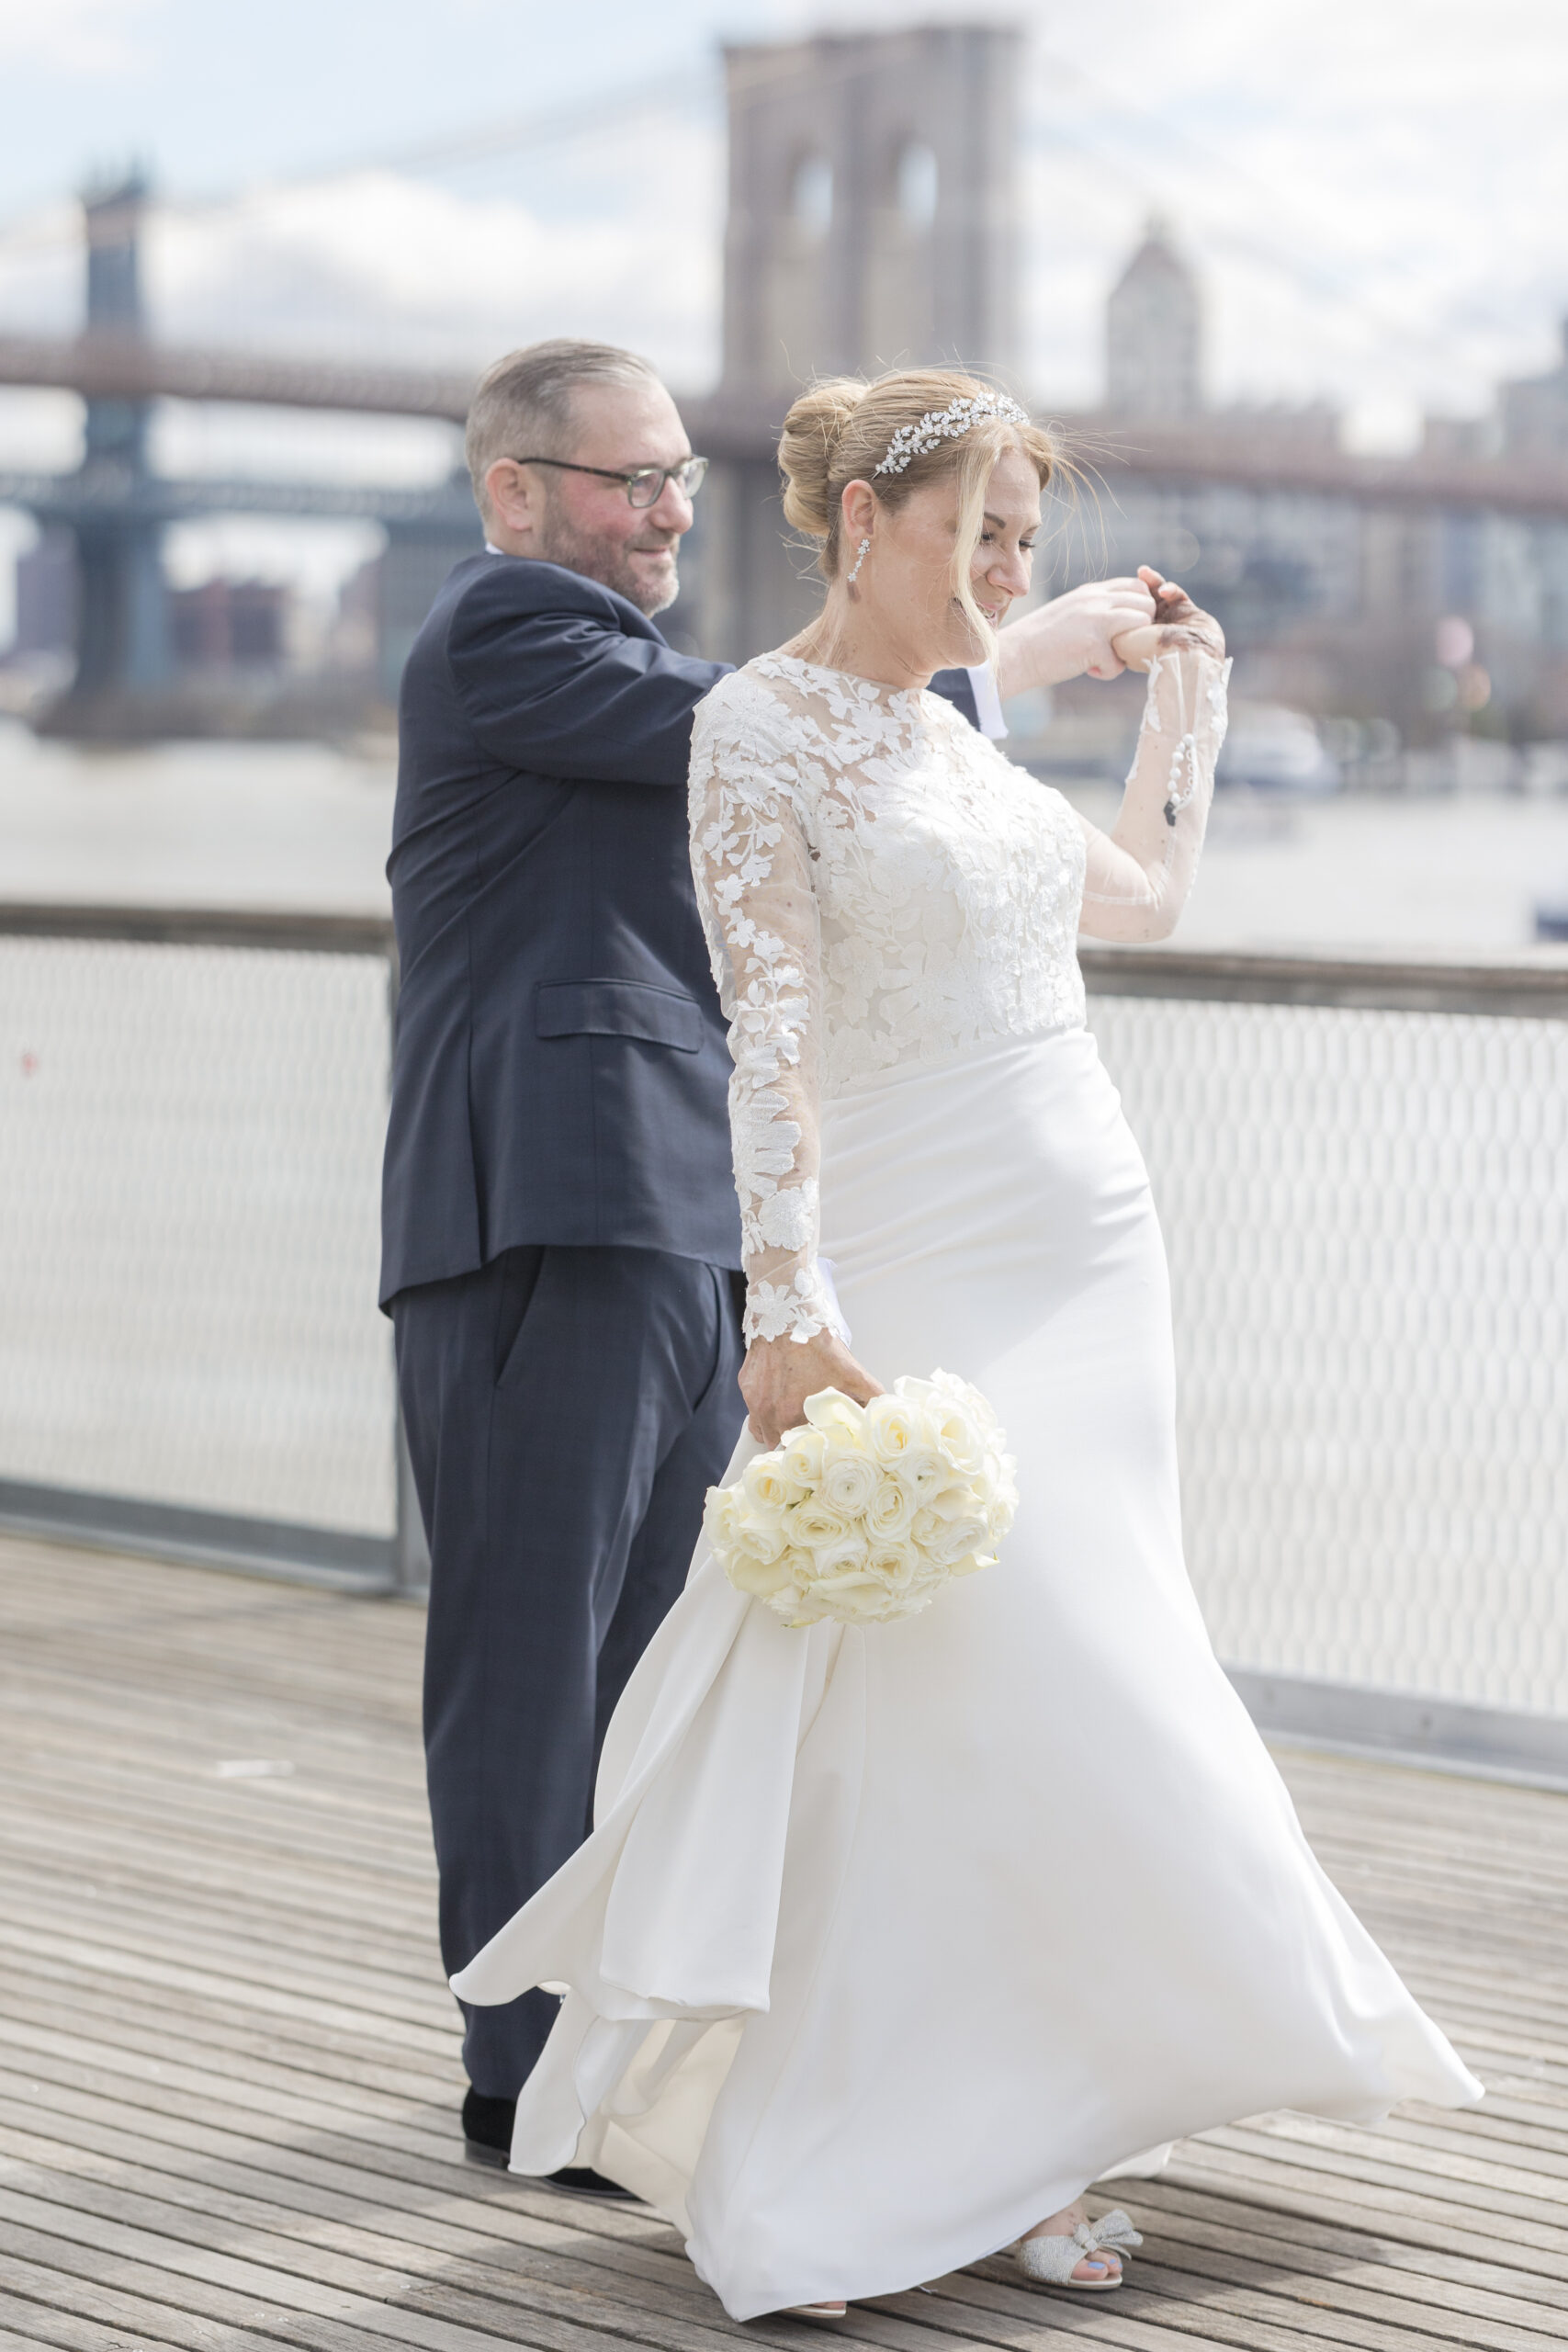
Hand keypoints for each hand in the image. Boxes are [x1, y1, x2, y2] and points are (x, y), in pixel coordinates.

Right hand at [739, 1330, 883, 1448]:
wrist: (787, 1315)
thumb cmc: (817, 1345)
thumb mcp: (853, 1373)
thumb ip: (871, 1398)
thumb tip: (885, 1414)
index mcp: (794, 1419)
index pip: (800, 1454)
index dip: (812, 1453)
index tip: (821, 1449)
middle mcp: (770, 1416)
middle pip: (781, 1448)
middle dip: (795, 1446)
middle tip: (810, 1437)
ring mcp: (755, 1404)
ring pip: (764, 1434)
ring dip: (778, 1432)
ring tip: (794, 1422)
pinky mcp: (746, 1388)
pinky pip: (754, 1413)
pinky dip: (764, 1414)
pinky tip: (779, 1403)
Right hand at [994, 576, 1157, 694]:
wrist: (1015, 655)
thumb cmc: (1040, 639)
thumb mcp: (1071, 611)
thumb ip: (1096, 609)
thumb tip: (1124, 619)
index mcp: (1091, 591)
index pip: (1136, 586)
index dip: (1142, 607)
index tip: (1131, 627)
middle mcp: (1096, 600)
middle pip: (1146, 603)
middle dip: (1142, 628)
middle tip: (1122, 645)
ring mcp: (1096, 620)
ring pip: (1142, 625)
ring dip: (1131, 646)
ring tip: (1109, 657)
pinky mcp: (1093, 645)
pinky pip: (1120, 662)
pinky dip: (1107, 672)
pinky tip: (1089, 670)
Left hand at [1110, 566, 1225, 672]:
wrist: (1186, 658)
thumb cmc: (1150, 651)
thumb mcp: (1120, 642)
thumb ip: (1110, 626)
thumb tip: (1104, 615)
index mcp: (1136, 639)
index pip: (1124, 615)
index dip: (1119, 602)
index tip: (1112, 592)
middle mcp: (1152, 630)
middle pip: (1140, 603)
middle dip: (1134, 589)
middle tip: (1129, 578)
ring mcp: (1170, 620)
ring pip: (1157, 595)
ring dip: (1150, 583)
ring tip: (1143, 572)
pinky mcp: (1187, 612)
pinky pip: (1176, 594)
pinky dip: (1169, 589)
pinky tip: (1163, 589)